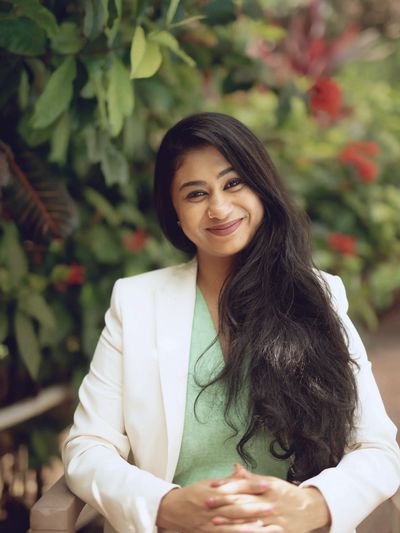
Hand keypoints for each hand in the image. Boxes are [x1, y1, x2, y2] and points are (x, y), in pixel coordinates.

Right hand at [156, 476, 271, 532]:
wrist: (171, 509)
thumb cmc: (191, 495)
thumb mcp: (208, 484)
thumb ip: (226, 481)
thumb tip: (240, 470)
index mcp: (215, 492)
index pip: (237, 487)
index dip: (253, 486)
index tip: (268, 485)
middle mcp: (214, 507)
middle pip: (238, 507)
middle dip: (256, 508)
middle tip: (272, 507)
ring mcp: (211, 522)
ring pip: (234, 525)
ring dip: (252, 526)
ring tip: (268, 526)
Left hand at [206, 465, 330, 532]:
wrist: (310, 509)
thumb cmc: (286, 494)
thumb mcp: (270, 482)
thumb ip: (251, 477)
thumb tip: (234, 466)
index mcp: (267, 487)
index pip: (244, 485)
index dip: (227, 485)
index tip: (211, 486)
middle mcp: (269, 501)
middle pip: (243, 501)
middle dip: (224, 503)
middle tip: (206, 503)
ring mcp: (273, 518)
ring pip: (249, 519)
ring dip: (231, 521)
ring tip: (215, 521)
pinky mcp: (278, 531)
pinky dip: (247, 532)